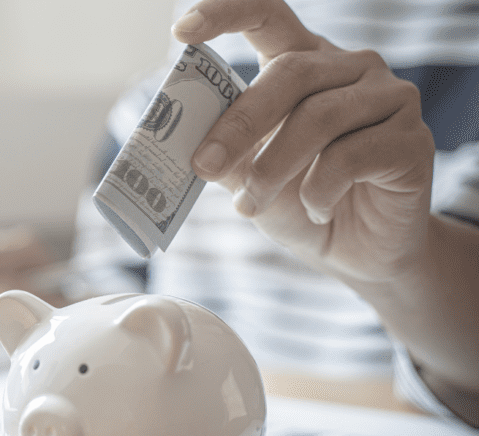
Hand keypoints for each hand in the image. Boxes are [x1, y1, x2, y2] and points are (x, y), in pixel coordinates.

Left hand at [172, 0, 434, 283]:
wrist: (356, 253)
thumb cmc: (297, 204)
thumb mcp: (248, 178)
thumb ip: (225, 154)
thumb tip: (194, 147)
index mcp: (303, 62)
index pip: (268, 15)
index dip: (226, 14)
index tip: (183, 31)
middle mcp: (349, 67)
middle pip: (290, 73)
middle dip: (239, 123)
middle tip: (204, 165)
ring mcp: (388, 98)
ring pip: (319, 118)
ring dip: (272, 168)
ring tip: (250, 205)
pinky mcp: (411, 139)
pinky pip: (351, 157)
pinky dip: (318, 191)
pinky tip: (316, 209)